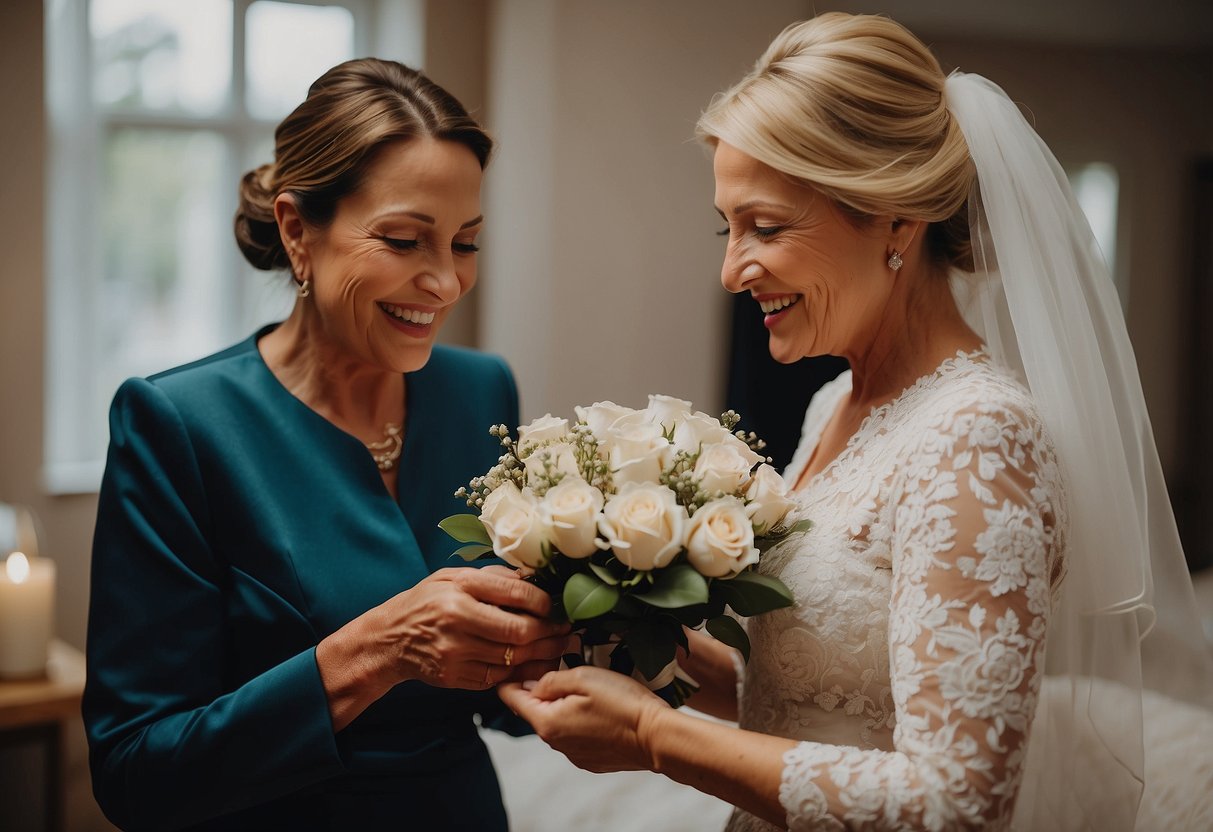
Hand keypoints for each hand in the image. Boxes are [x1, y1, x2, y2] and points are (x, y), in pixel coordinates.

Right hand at [370, 565, 571, 688]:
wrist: (390, 639)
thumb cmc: (426, 602)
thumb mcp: (452, 577)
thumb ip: (492, 577)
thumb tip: (532, 579)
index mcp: (460, 588)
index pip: (516, 595)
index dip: (544, 603)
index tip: (555, 606)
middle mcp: (457, 619)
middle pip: (519, 632)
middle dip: (549, 633)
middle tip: (565, 631)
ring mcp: (455, 652)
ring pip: (513, 658)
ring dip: (541, 655)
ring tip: (558, 647)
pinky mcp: (454, 676)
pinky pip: (498, 676)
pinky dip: (519, 671)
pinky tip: (533, 664)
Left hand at [498, 666, 669, 772]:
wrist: (657, 736)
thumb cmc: (621, 702)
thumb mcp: (583, 677)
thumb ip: (551, 680)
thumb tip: (532, 685)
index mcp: (547, 722)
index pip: (512, 699)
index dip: (510, 679)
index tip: (514, 663)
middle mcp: (555, 744)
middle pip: (535, 711)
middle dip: (540, 691)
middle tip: (554, 666)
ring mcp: (574, 755)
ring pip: (557, 723)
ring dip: (562, 706)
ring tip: (584, 688)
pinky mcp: (591, 760)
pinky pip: (575, 736)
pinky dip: (580, 721)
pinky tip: (600, 710)